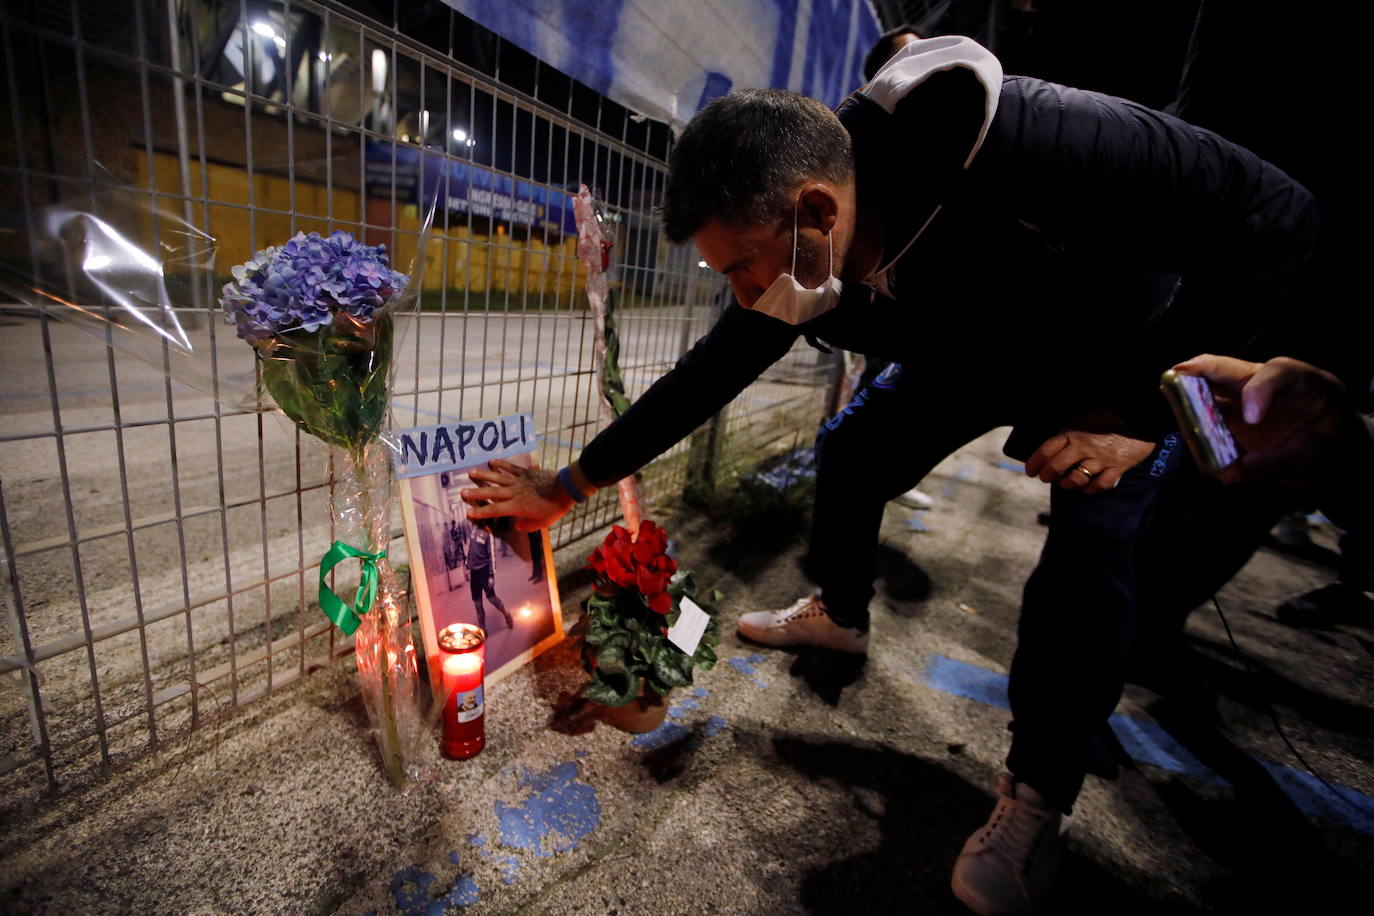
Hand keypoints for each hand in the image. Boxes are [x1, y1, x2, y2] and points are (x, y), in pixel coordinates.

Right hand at [461, 458, 573, 531]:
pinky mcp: (525, 472)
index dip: (480, 512)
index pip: (494, 510)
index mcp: (516, 507)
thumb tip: (518, 526)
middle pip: (491, 492)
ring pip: (497, 477)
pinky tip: (491, 461)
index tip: (468, 513)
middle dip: (475, 493)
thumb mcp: (542, 523)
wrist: (565, 489)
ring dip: (483, 475)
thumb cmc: (554, 508)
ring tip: (470, 473)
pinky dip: (500, 464)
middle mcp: (514, 493)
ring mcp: (518, 481)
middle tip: (462, 492)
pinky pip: (510, 467)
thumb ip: (527, 526)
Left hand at [1025, 429, 1155, 493]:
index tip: (1030, 471)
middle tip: (1046, 478)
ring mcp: (1101, 459)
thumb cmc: (1107, 418)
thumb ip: (1067, 430)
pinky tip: (1087, 488)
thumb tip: (1050, 442)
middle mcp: (1084, 447)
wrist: (1139, 419)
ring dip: (1067, 484)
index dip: (1035, 462)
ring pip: (1076, 478)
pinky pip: (1100, 485)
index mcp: (1073, 433)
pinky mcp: (1117, 468)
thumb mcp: (1082, 418)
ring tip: (1065, 483)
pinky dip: (1091, 489)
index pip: (1046, 449)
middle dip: (1047, 475)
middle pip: (1057, 467)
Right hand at [1173, 354, 1359, 484]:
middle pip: (1224, 369)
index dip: (1260, 393)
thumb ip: (1273, 465)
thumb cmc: (1330, 448)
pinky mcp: (1229, 419)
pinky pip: (1204, 415)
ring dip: (1187, 398)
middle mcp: (1263, 384)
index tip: (1254, 419)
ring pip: (1208, 388)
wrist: (1333, 453)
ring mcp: (1242, 399)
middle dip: (1196, 372)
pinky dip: (1192, 424)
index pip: (1275, 375)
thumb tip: (1227, 473)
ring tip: (1175, 409)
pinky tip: (1190, 437)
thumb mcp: (1313, 460)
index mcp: (1298, 382)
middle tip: (1173, 380)